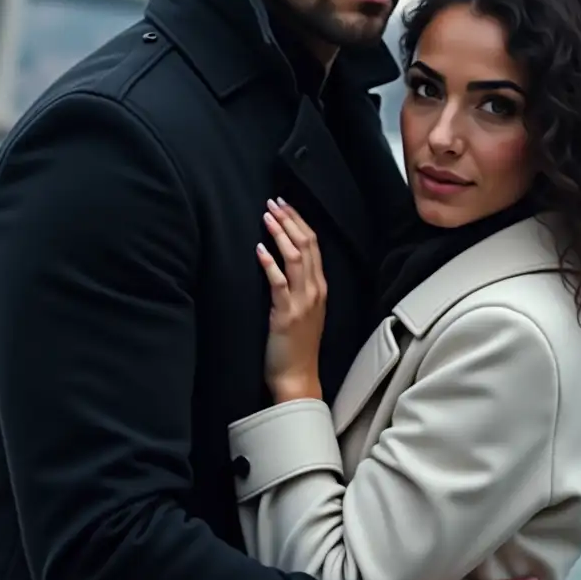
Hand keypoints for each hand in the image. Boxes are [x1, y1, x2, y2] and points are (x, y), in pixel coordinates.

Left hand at [256, 198, 326, 401]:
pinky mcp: (285, 314)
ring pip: (296, 257)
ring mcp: (302, 302)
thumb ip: (299, 287)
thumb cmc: (297, 347)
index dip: (299, 222)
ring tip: (266, 217)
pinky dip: (270, 263)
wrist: (298, 378)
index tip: (285, 205)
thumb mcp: (305, 311)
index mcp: (320, 288)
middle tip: (274, 202)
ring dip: (281, 234)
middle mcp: (315, 291)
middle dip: (290, 220)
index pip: (314, 245)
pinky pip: (279, 282)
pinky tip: (259, 249)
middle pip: (307, 245)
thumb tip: (283, 260)